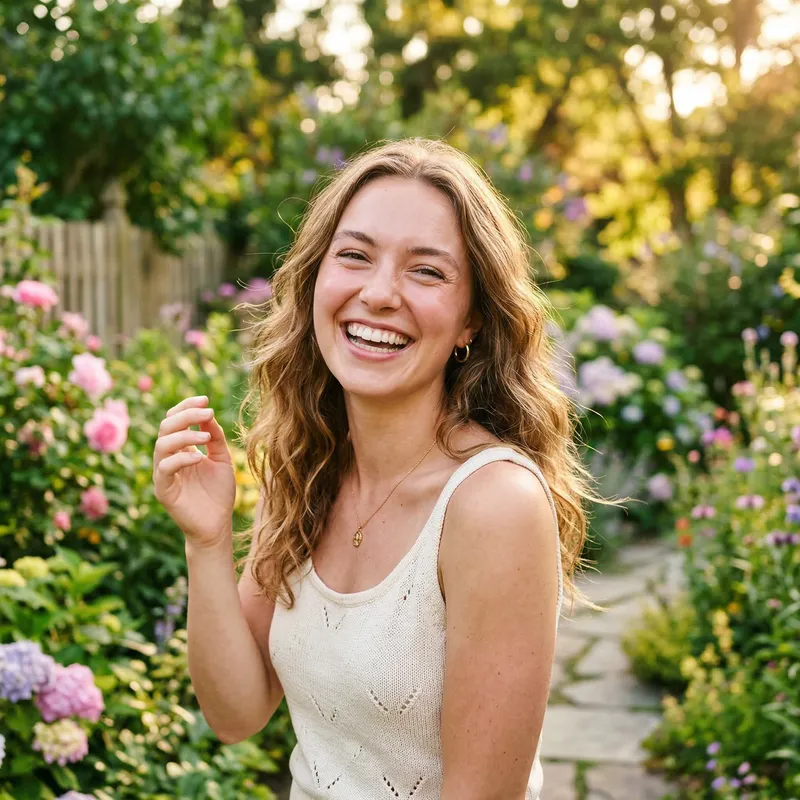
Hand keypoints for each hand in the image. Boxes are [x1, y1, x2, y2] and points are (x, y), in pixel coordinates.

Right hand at [153, 395, 236, 549]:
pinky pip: (165, 469)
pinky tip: (199, 457)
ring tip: (206, 437)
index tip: (206, 399)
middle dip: (185, 415)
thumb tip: (208, 413)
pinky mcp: (163, 490)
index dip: (186, 407)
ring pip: (161, 445)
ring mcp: (163, 474)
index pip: (174, 420)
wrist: (217, 524)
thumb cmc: (219, 493)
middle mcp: (168, 458)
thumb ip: (215, 437)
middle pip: (165, 427)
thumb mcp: (222, 459)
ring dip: (184, 435)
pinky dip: (181, 458)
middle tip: (207, 412)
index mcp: (180, 449)